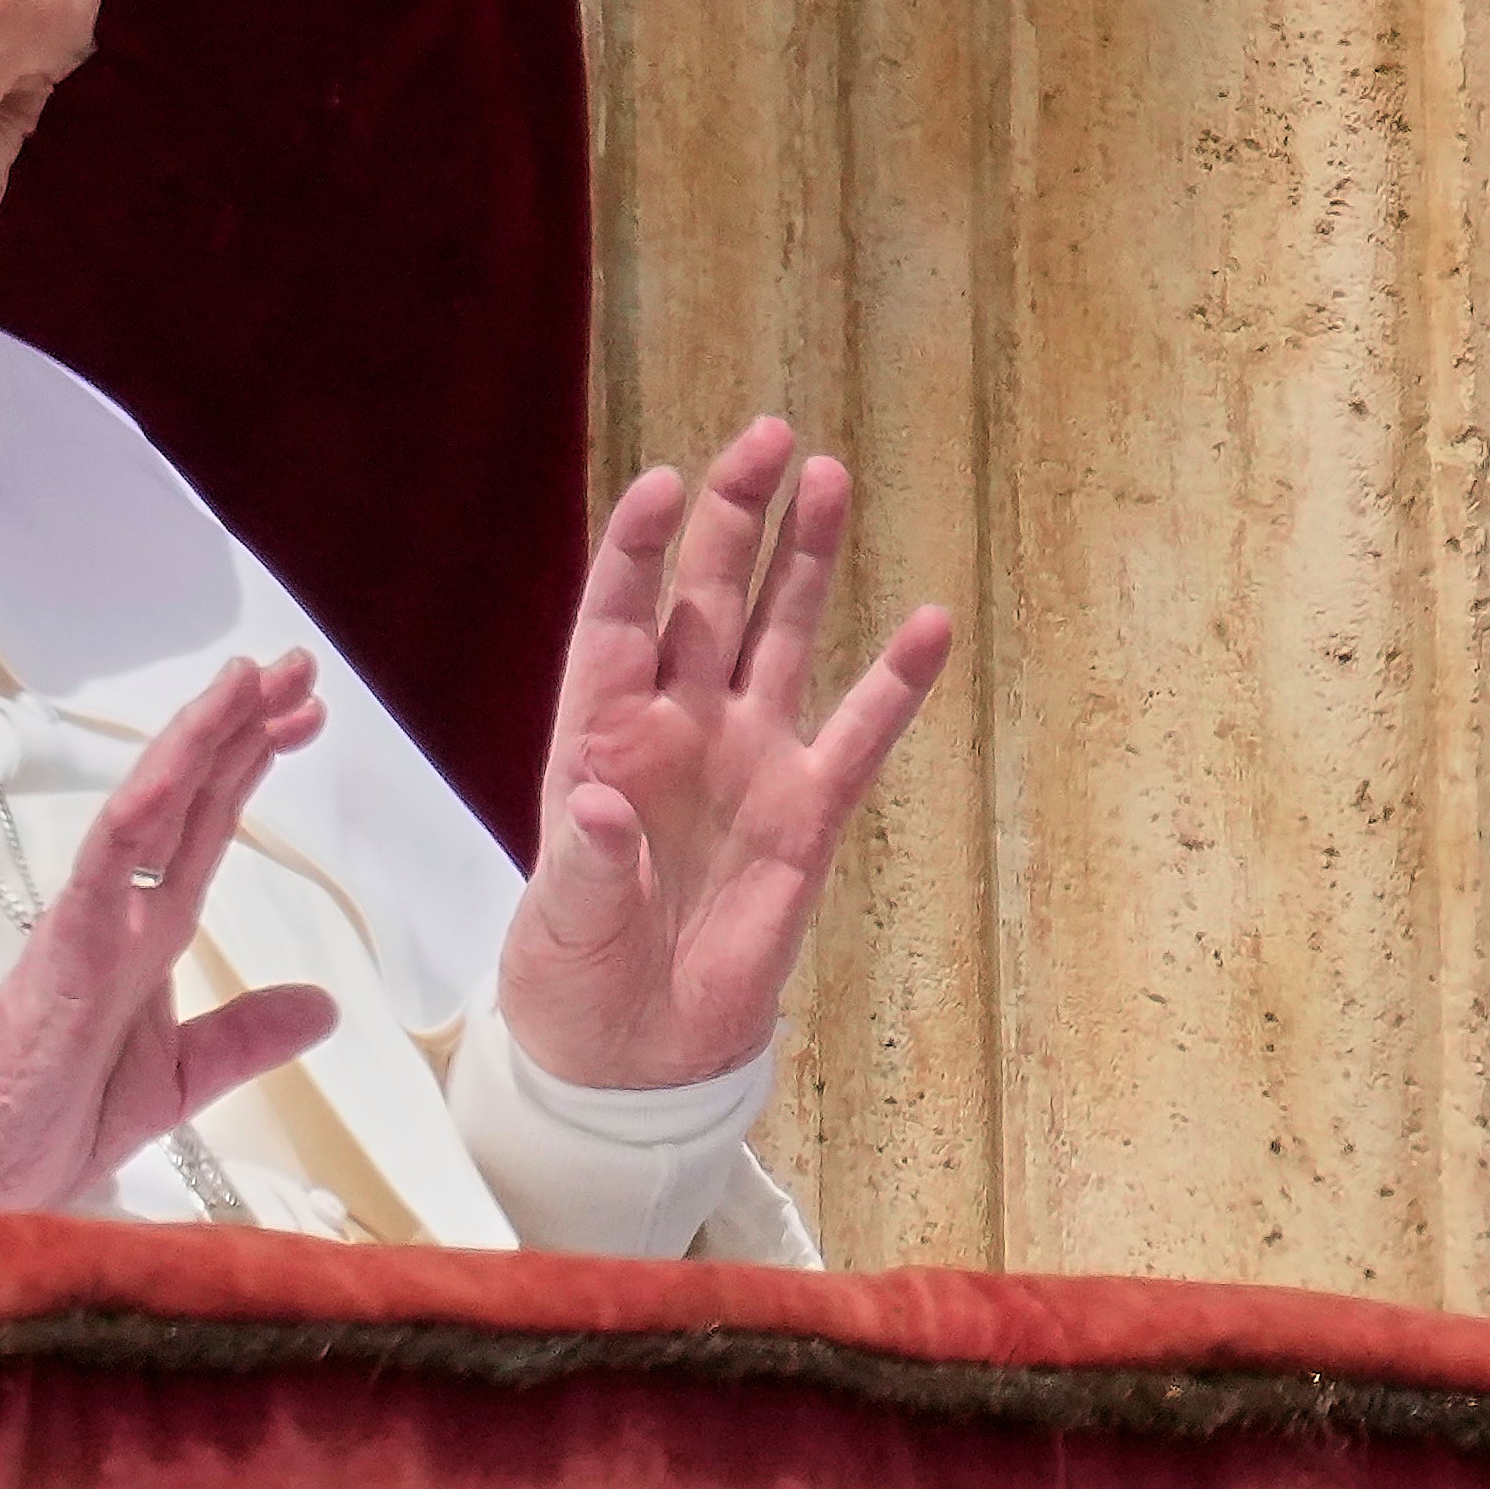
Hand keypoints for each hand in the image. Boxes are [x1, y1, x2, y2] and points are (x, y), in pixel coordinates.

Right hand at [0, 654, 339, 1210]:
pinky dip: (145, 804)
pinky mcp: (68, 941)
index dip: (252, 767)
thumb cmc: (55, 1118)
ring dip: (202, 739)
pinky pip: (109, 859)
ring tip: (253, 679)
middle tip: (297, 666)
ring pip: (154, 806)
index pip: (209, 829)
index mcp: (151, 934)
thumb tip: (324, 1007)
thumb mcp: (183, 1076)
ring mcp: (96, 917)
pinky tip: (183, 760)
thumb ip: (247, 1035)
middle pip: (193, 797)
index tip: (303, 717)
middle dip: (244, 728)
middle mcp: (127, 909)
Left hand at [500, 416, 956, 1088]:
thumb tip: (600, 811)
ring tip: (829, 478)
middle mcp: (674, 730)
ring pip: (779, 638)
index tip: (664, 485)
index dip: (638, 553)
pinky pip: (858, 736)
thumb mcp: (561, 931)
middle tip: (768, 435)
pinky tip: (928, 622)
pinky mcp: (806, 815)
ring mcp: (746, 763)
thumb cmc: (575, 976)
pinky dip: (894, 685)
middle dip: (733, 519)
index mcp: (597, 740)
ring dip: (804, 563)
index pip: (614, 621)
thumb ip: (584, 869)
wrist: (635, 1053)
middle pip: (706, 601)